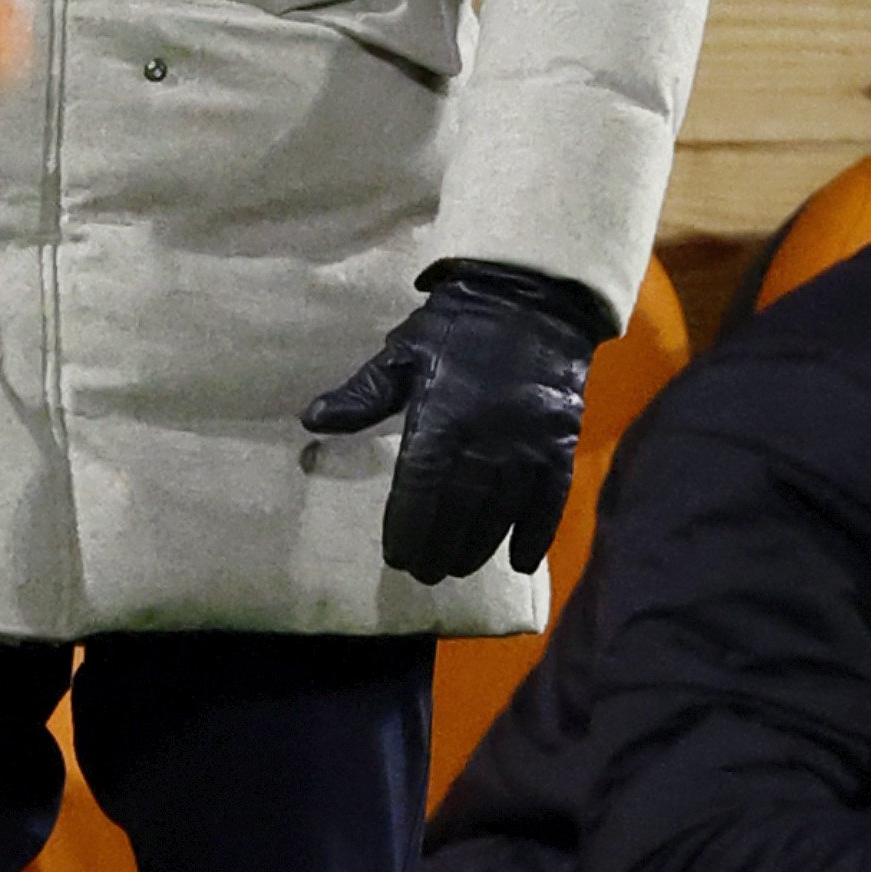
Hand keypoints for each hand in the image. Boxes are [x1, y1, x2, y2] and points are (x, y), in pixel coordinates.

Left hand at [298, 264, 604, 583]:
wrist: (530, 299)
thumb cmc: (457, 327)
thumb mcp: (403, 353)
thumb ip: (363, 395)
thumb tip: (311, 421)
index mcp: (440, 415)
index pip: (419, 488)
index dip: (406, 527)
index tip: (395, 555)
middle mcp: (485, 438)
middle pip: (458, 509)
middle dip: (439, 546)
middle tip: (425, 572)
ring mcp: (527, 444)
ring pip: (500, 512)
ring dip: (478, 546)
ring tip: (458, 567)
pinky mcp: (559, 444)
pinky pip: (550, 501)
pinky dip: (535, 534)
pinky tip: (520, 562)